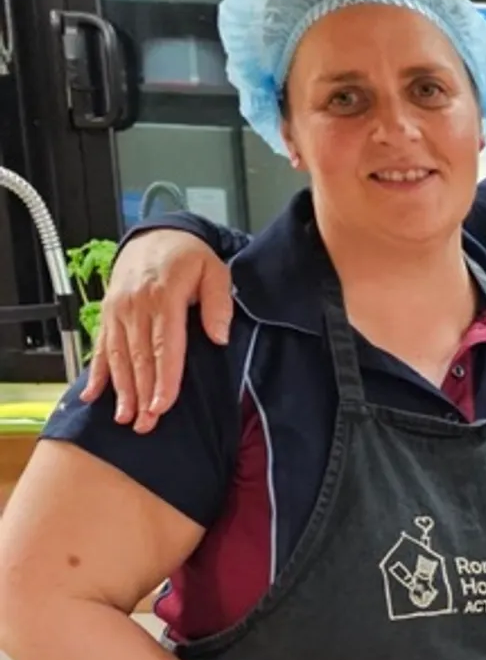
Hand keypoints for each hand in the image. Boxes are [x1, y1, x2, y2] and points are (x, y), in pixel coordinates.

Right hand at [80, 232, 233, 432]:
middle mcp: (135, 306)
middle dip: (142, 394)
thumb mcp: (215, 272)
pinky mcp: (108, 313)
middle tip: (145, 424)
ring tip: (125, 418)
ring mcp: (118, 310)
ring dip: (121, 390)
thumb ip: (218, 305)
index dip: (163, 379)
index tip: (162, 405)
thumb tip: (220, 337)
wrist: (156, 235)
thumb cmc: (189, 257)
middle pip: (139, 358)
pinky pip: (101, 346)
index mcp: (163, 297)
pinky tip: (92, 395)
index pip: (164, 347)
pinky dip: (97, 372)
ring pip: (117, 356)